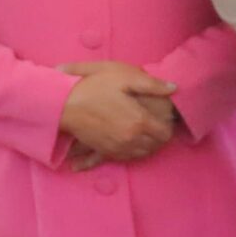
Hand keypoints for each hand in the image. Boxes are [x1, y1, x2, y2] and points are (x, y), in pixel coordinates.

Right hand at [59, 62, 177, 162]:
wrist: (62, 103)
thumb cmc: (93, 86)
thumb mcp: (124, 77)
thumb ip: (152, 84)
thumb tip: (174, 88)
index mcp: (138, 121)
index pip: (165, 134)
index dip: (168, 127)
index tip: (165, 119)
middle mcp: (130, 139)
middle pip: (154, 146)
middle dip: (158, 137)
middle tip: (156, 125)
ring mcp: (116, 148)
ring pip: (140, 155)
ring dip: (146, 146)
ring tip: (144, 134)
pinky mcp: (103, 151)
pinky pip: (122, 160)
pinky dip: (128, 154)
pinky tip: (129, 147)